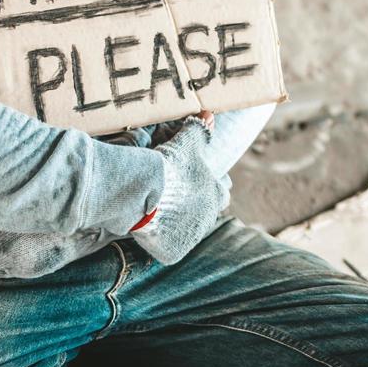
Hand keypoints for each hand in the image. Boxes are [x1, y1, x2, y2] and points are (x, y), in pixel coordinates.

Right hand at [127, 117, 230, 263]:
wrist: (146, 190)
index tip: (198, 182)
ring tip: (165, 216)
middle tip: (182, 201)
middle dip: (199, 207)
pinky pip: (169, 248)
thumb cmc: (171, 164)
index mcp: (217, 194)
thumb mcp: (188, 143)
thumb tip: (209, 114)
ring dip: (180, 224)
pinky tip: (151, 232)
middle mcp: (208, 218)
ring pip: (189, 231)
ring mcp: (191, 237)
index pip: (222, 190)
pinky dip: (162, 241)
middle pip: (207, 213)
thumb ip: (200, 129)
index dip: (212, 184)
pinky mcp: (174, 252)